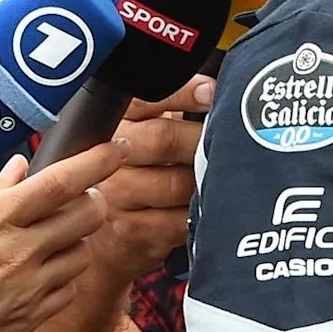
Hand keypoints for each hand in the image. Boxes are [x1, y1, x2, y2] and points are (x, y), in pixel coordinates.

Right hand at [0, 144, 111, 331]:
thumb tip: (19, 169)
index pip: (63, 182)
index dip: (98, 161)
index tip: (115, 149)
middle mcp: (20, 253)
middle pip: (89, 214)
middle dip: (92, 198)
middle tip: (76, 196)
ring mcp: (31, 289)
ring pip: (84, 252)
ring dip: (76, 238)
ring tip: (47, 237)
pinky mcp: (32, 319)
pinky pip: (70, 289)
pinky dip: (63, 274)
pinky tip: (38, 271)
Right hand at [88, 76, 211, 281]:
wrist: (104, 239)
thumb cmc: (137, 180)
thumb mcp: (145, 139)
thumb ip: (171, 112)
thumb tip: (214, 92)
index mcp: (116, 126)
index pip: (143, 100)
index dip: (180, 94)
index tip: (210, 93)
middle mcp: (109, 159)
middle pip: (161, 139)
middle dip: (200, 140)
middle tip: (228, 142)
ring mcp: (118, 197)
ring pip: (177, 183)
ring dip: (206, 181)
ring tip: (220, 177)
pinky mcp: (133, 231)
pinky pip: (181, 220)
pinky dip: (200, 214)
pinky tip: (205, 209)